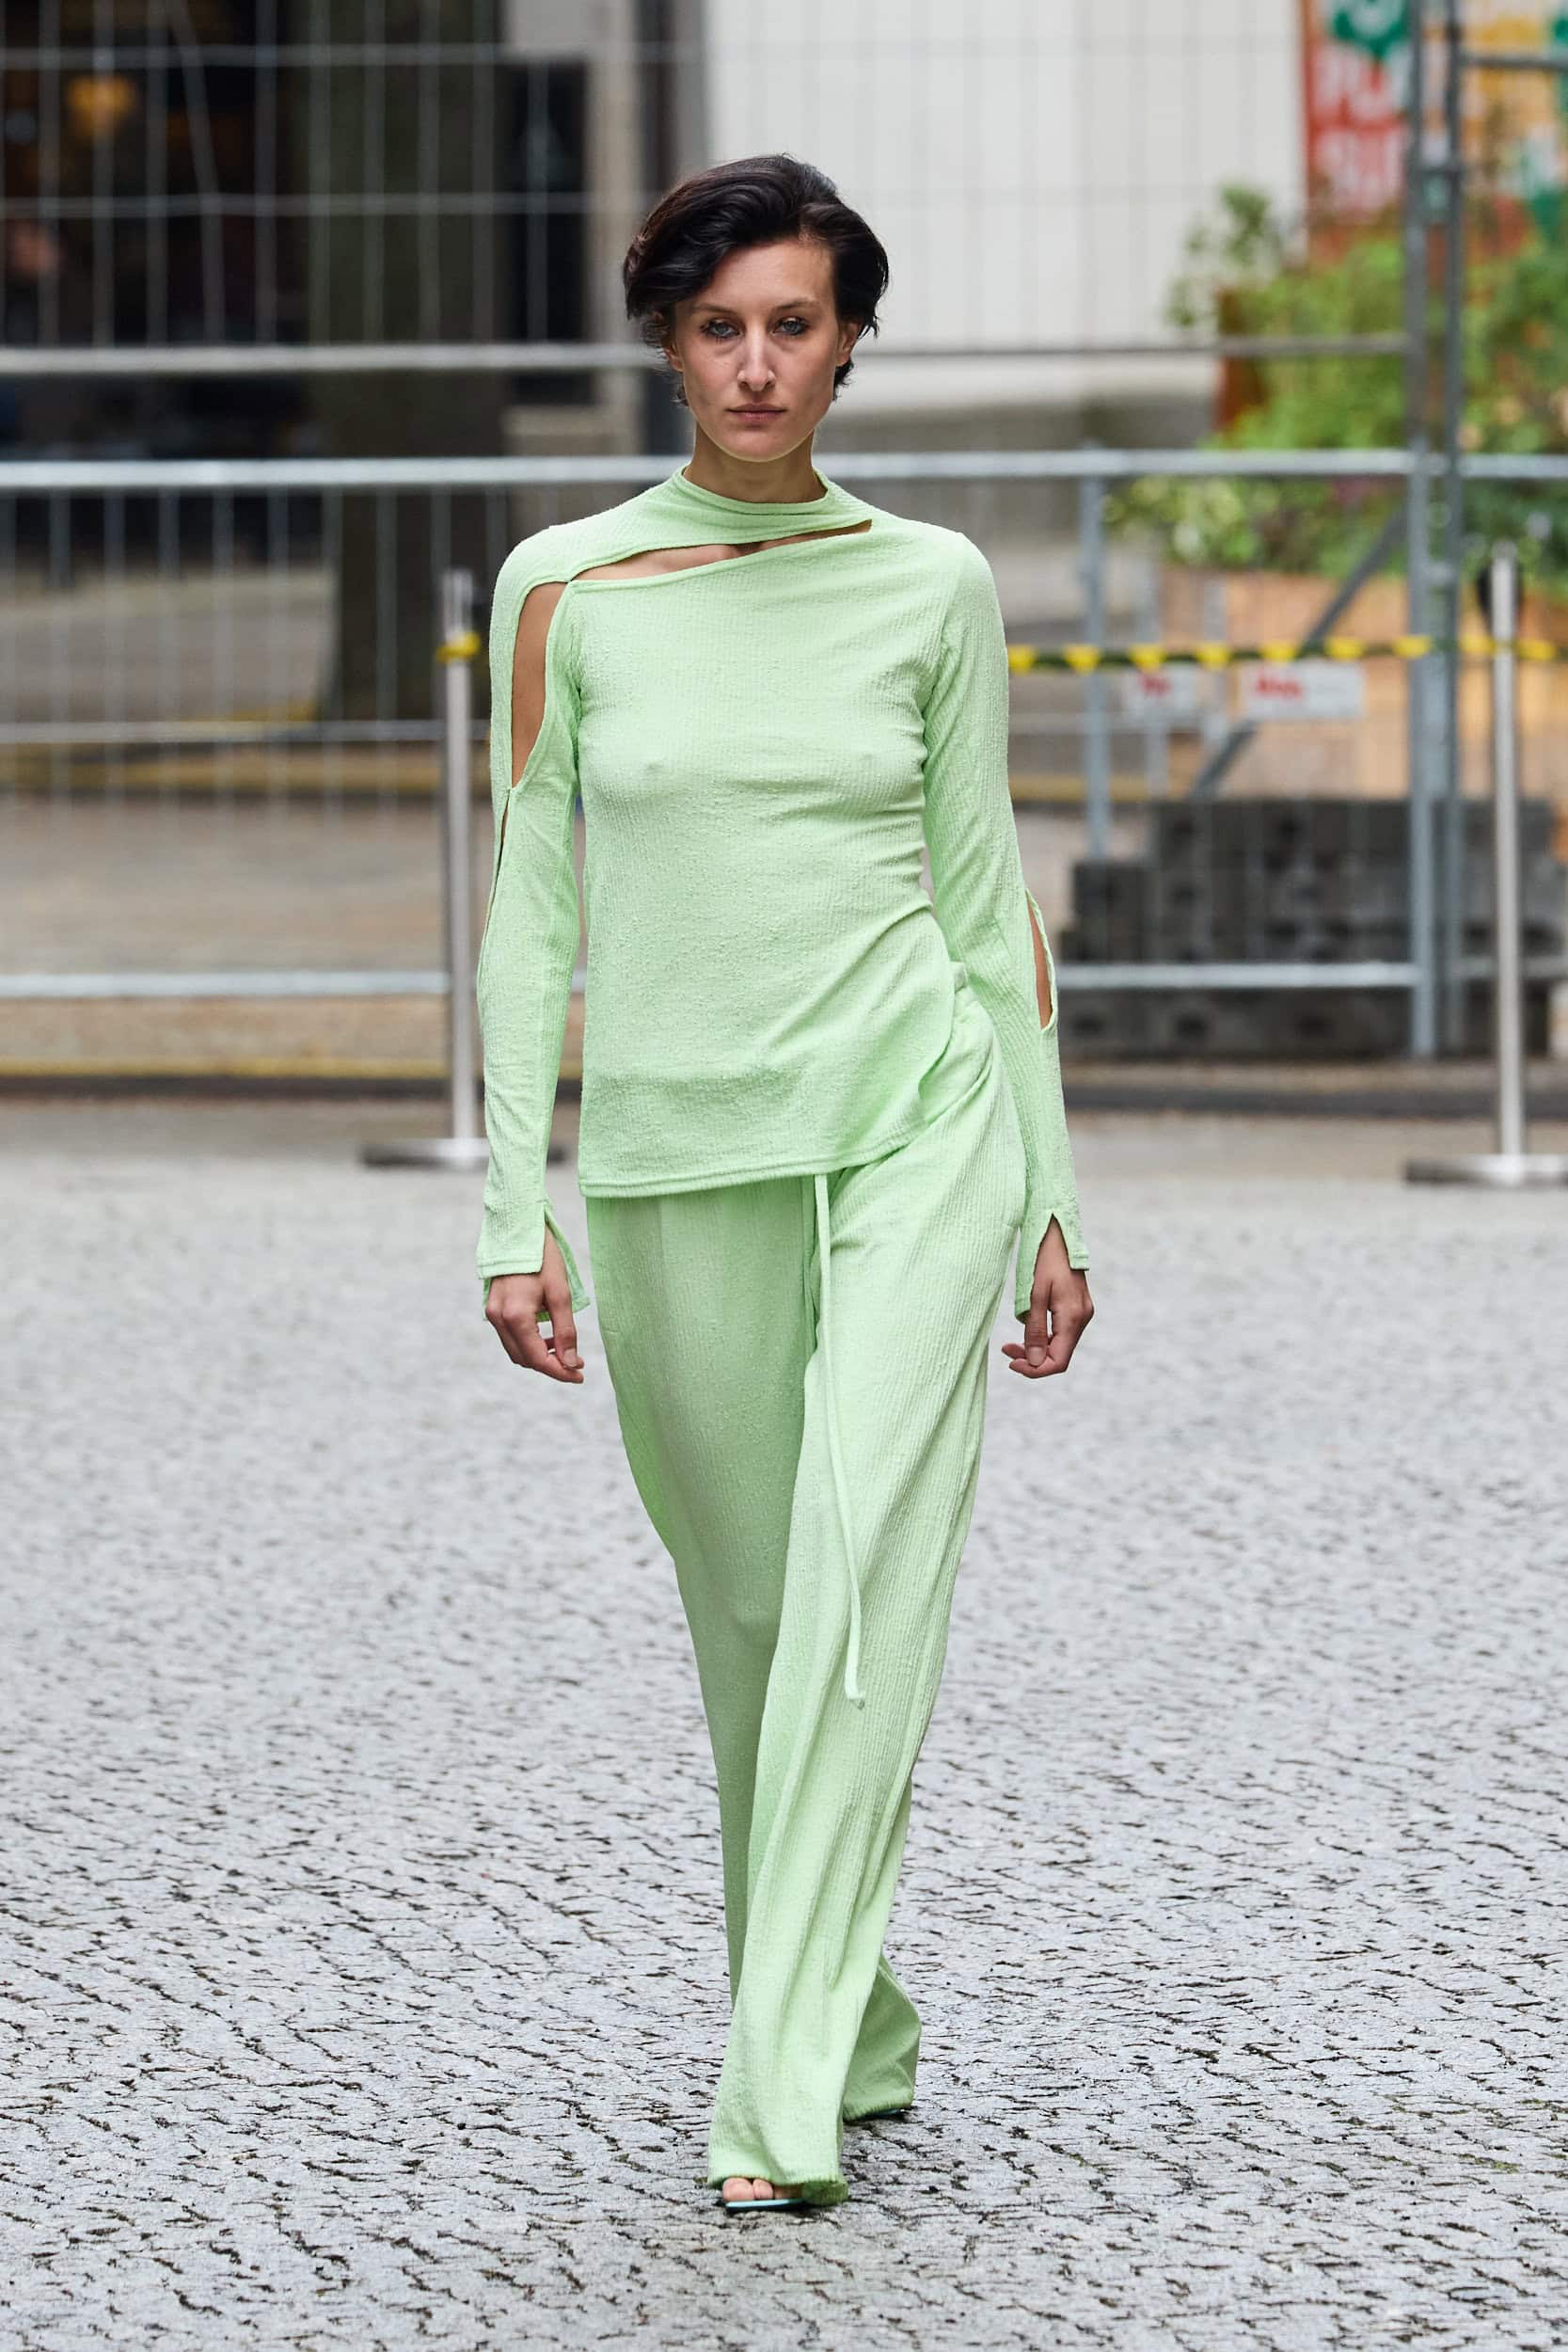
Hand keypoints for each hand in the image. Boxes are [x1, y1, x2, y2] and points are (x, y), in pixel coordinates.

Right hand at [484, 1229, 584, 1382]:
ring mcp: (491, 1314)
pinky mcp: (492, 1308)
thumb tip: (571, 1363)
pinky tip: (546, 1336)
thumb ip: (565, 1332)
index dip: (560, 1371)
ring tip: (563, 1349)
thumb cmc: (543, 1258)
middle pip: (524, 1359)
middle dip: (550, 1365)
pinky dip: (528, 1343)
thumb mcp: (561, 1295)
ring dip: (539, 1355)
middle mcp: (498, 1318)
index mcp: (516, 1316)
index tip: (580, 1375)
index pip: (537, 1359)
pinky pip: (509, 1337)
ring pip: (515, 1350)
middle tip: (576, 1363)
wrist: (518, 1230)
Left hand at [1001, 1219, 1092, 1378]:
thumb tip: (1034, 1362)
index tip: (1011, 1364)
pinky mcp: (1077, 1309)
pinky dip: (1044, 1338)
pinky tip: (1027, 1332)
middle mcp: (1082, 1319)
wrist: (1058, 1235)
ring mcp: (1081, 1314)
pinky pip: (1061, 1333)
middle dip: (1032, 1359)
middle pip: (1059, 1356)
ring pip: (1060, 1346)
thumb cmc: (1043, 1260)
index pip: (1058, 1361)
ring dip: (1036, 1349)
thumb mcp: (1034, 1295)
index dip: (1035, 1369)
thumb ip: (1034, 1330)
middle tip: (1006, 1350)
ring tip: (1011, 1344)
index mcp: (1073, 1318)